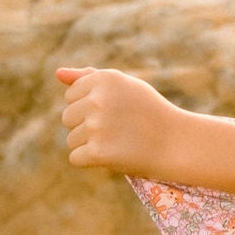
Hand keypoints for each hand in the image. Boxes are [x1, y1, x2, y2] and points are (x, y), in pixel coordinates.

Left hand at [58, 65, 183, 176]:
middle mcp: (98, 99)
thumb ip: (89, 78)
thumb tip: (58, 73)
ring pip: (71, 139)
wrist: (176, 143)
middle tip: (117, 129)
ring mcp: (97, 126)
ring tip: (118, 142)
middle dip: (87, 126)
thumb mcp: (124, 87)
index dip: (90, 106)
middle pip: (67, 117)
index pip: (71, 95)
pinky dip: (91, 161)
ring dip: (90, 144)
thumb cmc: (149, 113)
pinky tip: (113, 155)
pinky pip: (75, 158)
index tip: (115, 111)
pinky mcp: (98, 152)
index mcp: (104, 78)